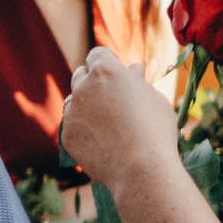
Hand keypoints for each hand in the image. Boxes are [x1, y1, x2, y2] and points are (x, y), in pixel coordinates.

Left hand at [60, 46, 179, 195]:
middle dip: (94, 81)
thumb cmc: (156, 130)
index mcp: (106, 71)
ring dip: (86, 104)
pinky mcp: (67, 133)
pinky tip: (103, 140)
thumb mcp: (154, 98)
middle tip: (113, 97)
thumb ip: (137, 81)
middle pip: (82, 74)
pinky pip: (73, 125)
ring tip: (110, 121)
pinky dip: (84, 128)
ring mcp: (72, 111)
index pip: (98, 54)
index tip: (118, 73)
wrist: (142, 169)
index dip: (108, 62)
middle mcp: (83, 87)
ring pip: (74, 100)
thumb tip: (132, 69)